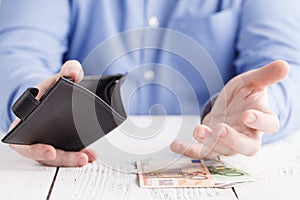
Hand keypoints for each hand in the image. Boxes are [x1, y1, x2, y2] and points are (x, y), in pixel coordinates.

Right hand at [9, 60, 96, 166]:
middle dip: (63, 158)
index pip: (23, 141)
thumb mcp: (56, 78)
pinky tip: (91, 154)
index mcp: (24, 122)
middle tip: (80, 158)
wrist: (53, 95)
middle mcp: (34, 136)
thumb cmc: (49, 89)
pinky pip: (67, 154)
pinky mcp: (59, 145)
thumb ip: (67, 71)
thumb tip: (73, 72)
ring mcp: (47, 142)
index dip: (35, 149)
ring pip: (57, 158)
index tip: (50, 151)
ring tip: (88, 157)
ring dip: (73, 160)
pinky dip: (79, 154)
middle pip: (45, 154)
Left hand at [171, 60, 289, 157]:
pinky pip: (201, 152)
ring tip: (197, 130)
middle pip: (247, 146)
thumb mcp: (252, 82)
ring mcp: (228, 143)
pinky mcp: (211, 145)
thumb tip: (284, 64)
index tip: (247, 115)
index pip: (268, 125)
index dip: (260, 122)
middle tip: (221, 129)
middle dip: (233, 140)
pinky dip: (188, 150)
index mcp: (261, 118)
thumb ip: (266, 76)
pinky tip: (175, 145)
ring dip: (209, 142)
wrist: (230, 106)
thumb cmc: (244, 95)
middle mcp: (247, 135)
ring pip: (222, 150)